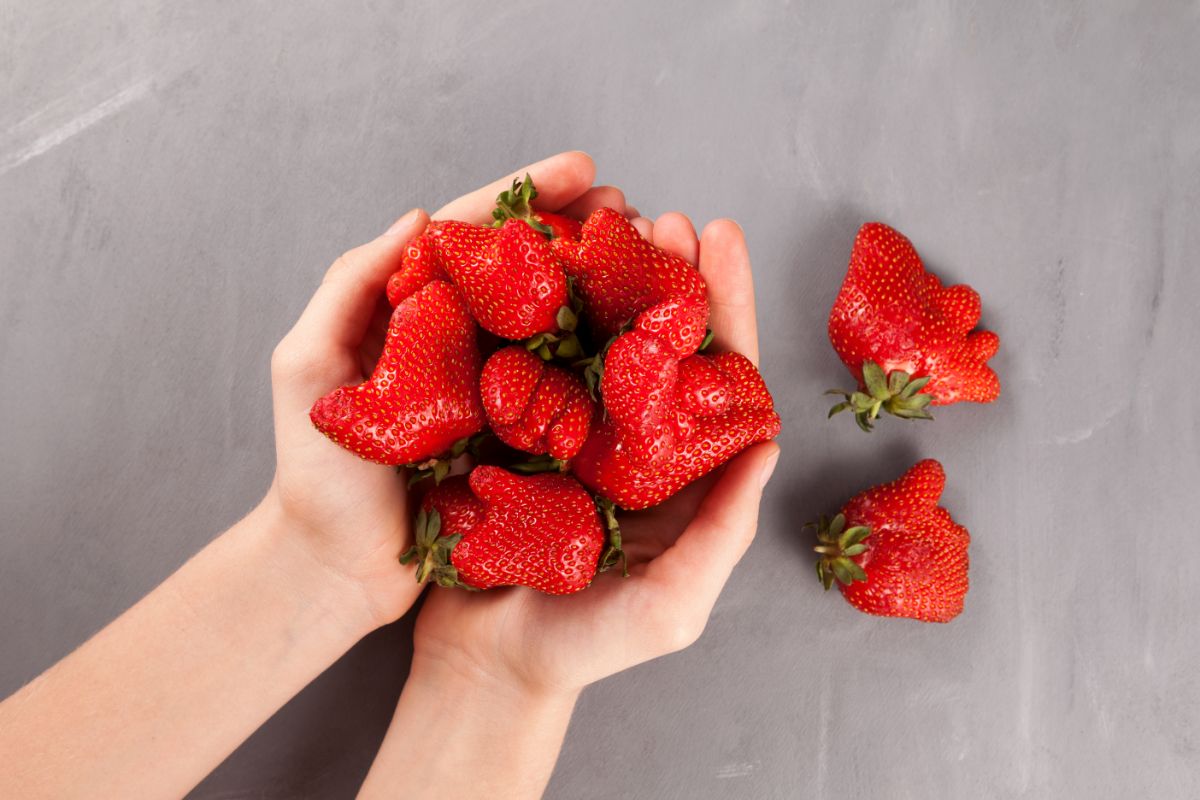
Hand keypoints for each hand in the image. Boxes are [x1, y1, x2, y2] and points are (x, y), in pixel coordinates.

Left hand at [265, 152, 616, 628]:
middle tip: (635, 211)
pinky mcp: (519, 439)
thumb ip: (348, 287)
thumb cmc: (314, 474)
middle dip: (583, 232)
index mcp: (411, 310)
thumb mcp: (305, 367)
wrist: (336, 568)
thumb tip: (417, 216)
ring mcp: (493, 388)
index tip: (584, 167)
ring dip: (606, 287)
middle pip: (528, 269)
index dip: (528, 195)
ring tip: (655, 257)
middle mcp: (460, 340)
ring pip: (558, 323)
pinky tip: (645, 341)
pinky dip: (607, 361)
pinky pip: (568, 390)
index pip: (473, 233)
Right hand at [410, 212, 780, 693]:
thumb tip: (770, 444)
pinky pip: (525, 365)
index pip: (716, 379)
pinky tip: (532, 271)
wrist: (484, 667)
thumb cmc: (583, 649)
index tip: (720, 238)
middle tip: (664, 217)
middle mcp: (630, 444)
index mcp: (679, 475)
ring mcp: (568, 435)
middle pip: (656, 344)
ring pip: (592, 342)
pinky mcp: (508, 436)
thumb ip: (722, 533)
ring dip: (601, 280)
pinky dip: (531, 315)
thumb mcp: (671, 607)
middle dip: (666, 276)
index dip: (722, 308)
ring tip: (605, 221)